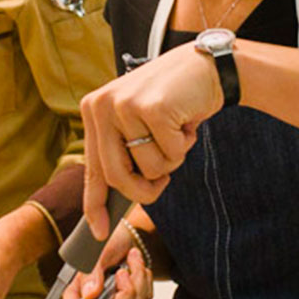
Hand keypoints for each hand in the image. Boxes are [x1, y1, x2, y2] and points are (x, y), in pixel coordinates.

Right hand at [61, 221, 154, 298]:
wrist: (125, 234)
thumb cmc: (104, 242)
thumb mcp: (95, 254)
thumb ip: (91, 275)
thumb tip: (90, 295)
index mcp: (78, 296)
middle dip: (125, 295)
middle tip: (122, 273)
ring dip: (137, 280)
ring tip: (130, 260)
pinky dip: (144, 280)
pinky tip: (136, 266)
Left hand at [80, 42, 218, 237]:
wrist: (206, 67)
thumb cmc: (172, 102)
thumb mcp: (138, 124)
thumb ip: (123, 154)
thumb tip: (116, 202)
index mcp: (93, 110)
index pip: (91, 168)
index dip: (94, 203)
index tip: (98, 230)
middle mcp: (102, 105)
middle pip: (117, 176)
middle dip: (143, 190)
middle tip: (161, 186)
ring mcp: (125, 105)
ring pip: (148, 168)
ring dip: (171, 161)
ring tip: (175, 132)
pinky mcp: (152, 108)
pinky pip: (171, 154)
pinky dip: (185, 145)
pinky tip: (186, 121)